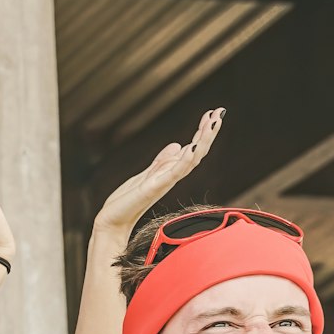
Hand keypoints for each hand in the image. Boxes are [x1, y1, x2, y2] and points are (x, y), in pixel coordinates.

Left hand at [95, 109, 222, 236]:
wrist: (113, 220)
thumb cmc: (127, 200)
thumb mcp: (146, 174)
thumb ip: (161, 161)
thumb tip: (176, 145)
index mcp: (170, 172)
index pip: (193, 150)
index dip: (203, 133)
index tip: (213, 114)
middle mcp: (172, 176)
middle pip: (197, 152)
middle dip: (209, 132)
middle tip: (220, 112)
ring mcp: (165, 181)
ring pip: (191, 159)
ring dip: (203, 140)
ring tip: (213, 122)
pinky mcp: (154, 187)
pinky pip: (175, 172)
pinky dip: (186, 159)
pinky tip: (193, 146)